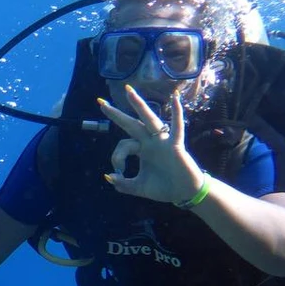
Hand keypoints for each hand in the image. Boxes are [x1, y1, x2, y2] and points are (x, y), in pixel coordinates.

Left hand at [98, 86, 204, 204]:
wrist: (183, 193)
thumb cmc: (163, 188)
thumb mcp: (138, 187)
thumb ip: (123, 184)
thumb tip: (108, 176)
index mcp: (141, 149)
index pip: (123, 145)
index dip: (116, 157)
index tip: (117, 172)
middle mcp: (150, 141)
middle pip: (131, 123)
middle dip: (116, 114)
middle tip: (101, 103)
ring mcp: (162, 141)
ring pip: (149, 120)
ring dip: (138, 105)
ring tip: (128, 91)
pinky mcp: (175, 145)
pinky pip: (177, 126)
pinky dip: (177, 112)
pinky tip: (175, 98)